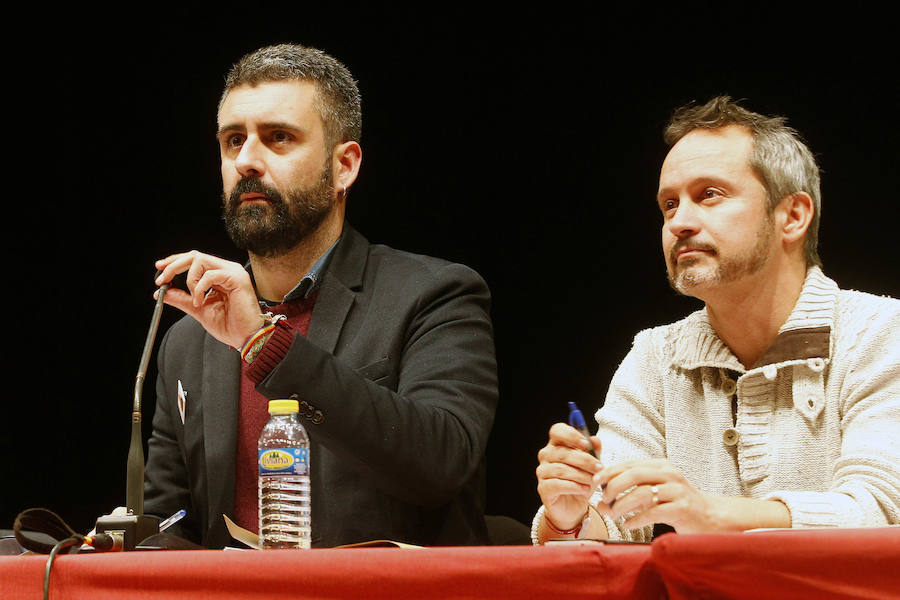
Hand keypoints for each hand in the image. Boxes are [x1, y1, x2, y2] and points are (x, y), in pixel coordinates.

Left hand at [154, 251, 263, 348]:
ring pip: (200, 260)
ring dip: (189, 279)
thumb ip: (182, 299)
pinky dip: (200, 288)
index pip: (194, 259)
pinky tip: (200, 302)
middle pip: (195, 255)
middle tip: (163, 280)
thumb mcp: (198, 309)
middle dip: (174, 266)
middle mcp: (227, 270)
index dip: (175, 262)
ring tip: (193, 298)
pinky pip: (210, 275)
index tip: (159, 269)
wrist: (245, 337)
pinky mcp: (237, 279)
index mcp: (219, 275)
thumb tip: (162, 292)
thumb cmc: (229, 325)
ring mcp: (233, 272)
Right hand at [536, 423, 603, 530]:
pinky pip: (557, 484)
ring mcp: (542, 471)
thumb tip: (595, 440)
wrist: (575, 507)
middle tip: (599, 467)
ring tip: (593, 481)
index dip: (571, 435)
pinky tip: (584, 489)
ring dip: (580, 475)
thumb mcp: (592, 465)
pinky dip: (574, 486)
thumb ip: (594, 451)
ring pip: (561, 469)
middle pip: (562, 452)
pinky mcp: (543, 488)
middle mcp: (546, 455)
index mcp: (556, 444)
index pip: (557, 431)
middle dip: (584, 460)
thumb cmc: (581, 481)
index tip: (586, 444)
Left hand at [592, 458, 722, 532]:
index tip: (594, 483)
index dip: (609, 473)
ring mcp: (677, 491)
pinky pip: (653, 513)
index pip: (629, 464)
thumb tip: (601, 502)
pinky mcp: (682, 509)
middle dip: (613, 487)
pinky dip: (636, 519)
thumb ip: (629, 494)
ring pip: (642, 493)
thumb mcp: (654, 492)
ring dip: (622, 505)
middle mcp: (669, 474)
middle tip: (603, 500)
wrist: (710, 517)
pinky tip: (628, 525)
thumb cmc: (677, 504)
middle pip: (633, 475)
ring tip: (613, 515)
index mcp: (660, 465)